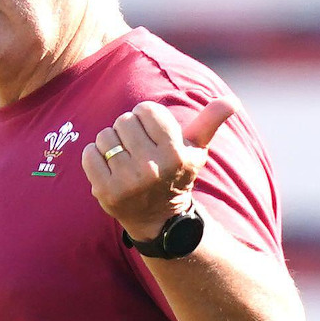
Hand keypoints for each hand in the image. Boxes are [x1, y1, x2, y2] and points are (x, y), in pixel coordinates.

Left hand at [81, 97, 239, 240]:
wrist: (158, 219)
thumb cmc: (176, 175)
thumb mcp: (197, 151)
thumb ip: (210, 122)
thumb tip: (231, 101)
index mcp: (175, 154)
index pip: (146, 110)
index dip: (146, 116)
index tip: (151, 131)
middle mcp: (151, 169)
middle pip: (124, 120)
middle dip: (128, 130)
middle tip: (137, 148)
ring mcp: (127, 181)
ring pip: (105, 135)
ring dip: (111, 142)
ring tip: (124, 158)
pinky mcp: (105, 191)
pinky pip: (89, 153)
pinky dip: (95, 155)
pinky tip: (109, 166)